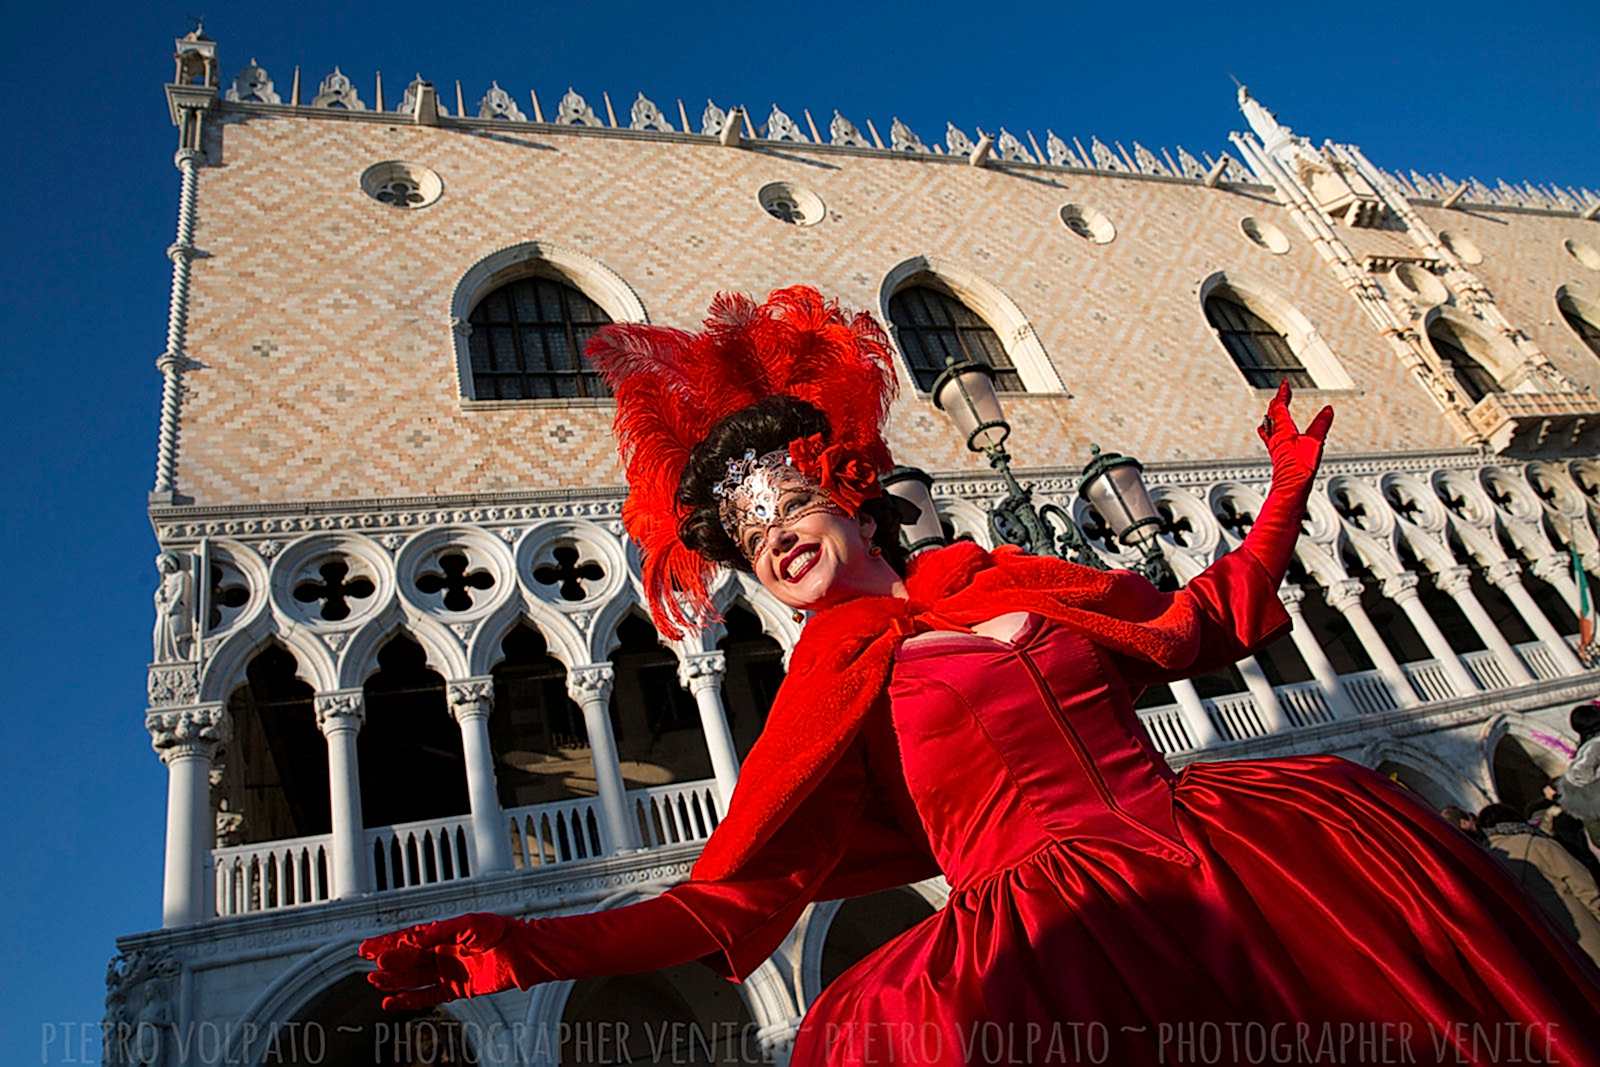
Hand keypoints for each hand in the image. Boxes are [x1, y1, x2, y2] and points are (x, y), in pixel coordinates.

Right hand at [359, 912, 532, 1010]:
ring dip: (394, 980)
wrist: (521, 952)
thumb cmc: (500, 932)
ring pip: (413, 978)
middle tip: (370, 962)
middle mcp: (443, 952)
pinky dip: (409, 1000)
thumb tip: (413, 939)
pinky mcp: (455, 989)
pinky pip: (427, 996)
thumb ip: (440, 933)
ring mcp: (448, 971)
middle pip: (408, 959)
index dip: (388, 942)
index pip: (410, 938)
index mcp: (444, 934)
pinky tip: (392, 1001)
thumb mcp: (468, 925)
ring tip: (375, 981)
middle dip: (389, 961)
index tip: (368, 947)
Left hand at [1256, 380, 1332, 484]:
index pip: (1279, 407)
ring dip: (1272, 416)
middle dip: (1277, 403)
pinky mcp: (1278, 456)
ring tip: (1274, 412)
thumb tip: (1328, 410)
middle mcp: (1275, 437)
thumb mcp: (1315, 442)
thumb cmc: (1299, 468)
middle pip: (1272, 415)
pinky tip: (1278, 437)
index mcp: (1282, 430)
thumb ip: (1321, 425)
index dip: (1282, 394)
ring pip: (1269, 426)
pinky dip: (1274, 430)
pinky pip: (1272, 437)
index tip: (1284, 384)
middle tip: (1281, 394)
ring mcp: (1275, 447)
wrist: (1291, 488)